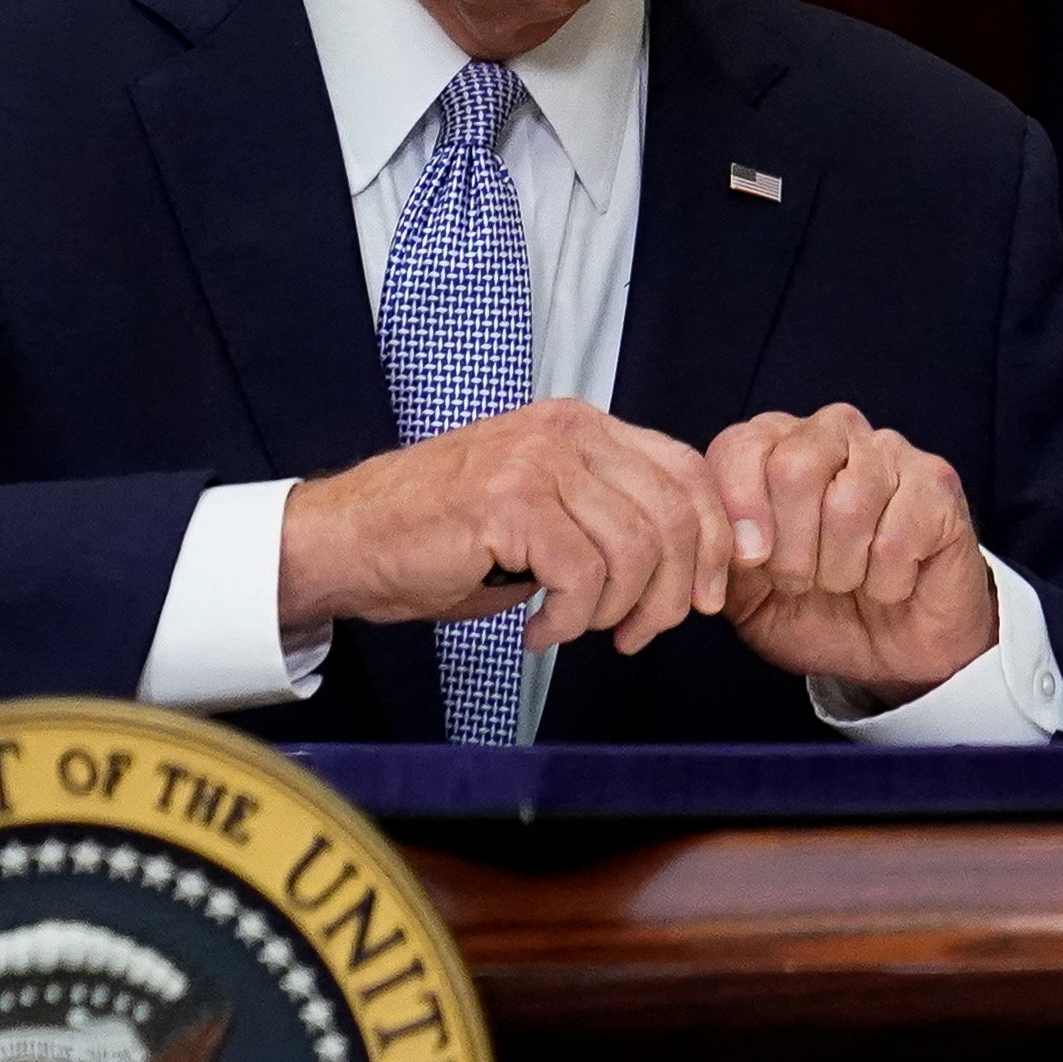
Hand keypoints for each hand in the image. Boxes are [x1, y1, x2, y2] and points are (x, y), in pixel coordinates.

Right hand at [275, 401, 728, 655]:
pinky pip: (582, 576)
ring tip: (575, 630)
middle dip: (673, 594)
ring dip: (616, 613)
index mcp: (582, 426)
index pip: (687, 473)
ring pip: (635, 549)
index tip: (711, 597)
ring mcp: (536, 462)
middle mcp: (566, 431)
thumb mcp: (541, 509)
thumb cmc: (441, 536)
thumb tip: (686, 569)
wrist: (346, 539)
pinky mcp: (508, 503)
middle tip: (636, 635)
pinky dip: (571, 621)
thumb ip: (607, 516)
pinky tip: (539, 632)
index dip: (715, 541)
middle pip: (675, 515)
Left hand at [698, 403, 996, 706]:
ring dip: (840, 570)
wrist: (892, 653)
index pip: (741, 446)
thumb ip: (720, 556)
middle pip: (794, 468)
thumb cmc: (817, 611)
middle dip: (790, 550)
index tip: (750, 562)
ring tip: (848, 581)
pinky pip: (897, 537)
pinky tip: (892, 582)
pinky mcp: (937, 483)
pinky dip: (886, 582)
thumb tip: (718, 537)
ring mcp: (890, 452)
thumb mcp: (747, 594)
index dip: (739, 510)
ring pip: (848, 505)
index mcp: (775, 444)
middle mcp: (832, 432)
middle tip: (801, 582)